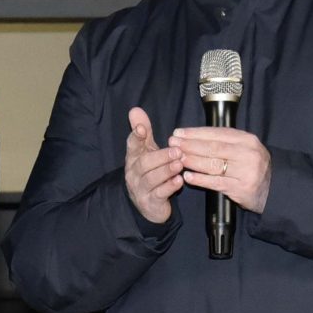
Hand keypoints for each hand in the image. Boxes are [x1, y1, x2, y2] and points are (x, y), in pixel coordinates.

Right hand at [122, 107, 184, 224]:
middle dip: (161, 156)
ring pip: (152, 179)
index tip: (143, 128)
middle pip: (144, 163)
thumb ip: (143, 132)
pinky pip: (159, 194)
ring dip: (166, 171)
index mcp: (133, 158)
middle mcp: (134, 173)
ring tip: (179, 164)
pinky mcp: (150, 202)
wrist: (147, 204)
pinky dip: (169, 187)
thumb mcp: (146, 151)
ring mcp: (141, 189)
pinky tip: (179, 181)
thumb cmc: (149, 173)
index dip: (136, 136)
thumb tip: (134, 109)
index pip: (132, 145)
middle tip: (177, 151)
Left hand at [169, 125, 271, 213]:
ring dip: (192, 161)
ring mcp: (245, 171)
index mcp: (246, 140)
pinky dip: (200, 180)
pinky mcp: (241, 188)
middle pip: (213, 148)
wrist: (273, 188)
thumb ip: (224, 142)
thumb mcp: (244, 148)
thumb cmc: (252, 166)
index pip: (217, 134)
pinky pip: (216, 183)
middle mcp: (247, 154)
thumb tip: (193, 137)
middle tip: (173, 144)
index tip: (178, 133)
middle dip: (190, 145)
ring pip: (213, 165)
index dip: (195, 133)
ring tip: (178, 158)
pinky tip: (188, 177)